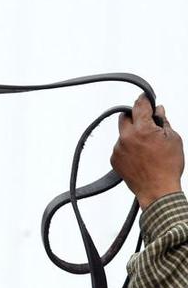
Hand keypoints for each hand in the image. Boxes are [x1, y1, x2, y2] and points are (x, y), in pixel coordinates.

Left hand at [111, 94, 183, 208]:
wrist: (158, 191)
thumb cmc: (169, 166)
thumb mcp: (174, 140)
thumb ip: (163, 122)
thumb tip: (158, 110)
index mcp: (142, 130)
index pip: (139, 106)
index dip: (143, 100)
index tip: (145, 97)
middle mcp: (126, 137)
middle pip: (125, 118)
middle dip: (135, 117)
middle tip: (146, 124)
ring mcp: (118, 148)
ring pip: (123, 134)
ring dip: (132, 135)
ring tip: (147, 149)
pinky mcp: (114, 158)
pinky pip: (120, 147)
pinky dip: (128, 148)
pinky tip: (140, 158)